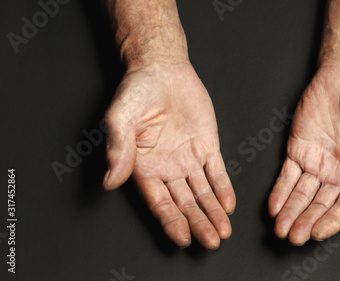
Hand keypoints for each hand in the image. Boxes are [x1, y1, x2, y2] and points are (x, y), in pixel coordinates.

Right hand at [103, 62, 235, 248]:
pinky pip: (217, 171)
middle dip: (198, 223)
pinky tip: (229, 204)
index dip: (171, 221)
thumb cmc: (136, 93)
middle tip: (212, 241)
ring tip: (224, 231)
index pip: (160, 202)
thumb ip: (118, 150)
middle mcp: (167, 169)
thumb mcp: (120, 119)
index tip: (183, 238)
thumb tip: (110, 181)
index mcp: (144, 168)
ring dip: (213, 212)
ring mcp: (189, 159)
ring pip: (203, 192)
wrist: (161, 69)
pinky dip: (224, 187)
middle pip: (185, 203)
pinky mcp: (207, 146)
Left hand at [268, 66, 339, 244]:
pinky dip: (279, 191)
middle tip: (293, 236)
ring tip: (280, 228)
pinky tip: (274, 206)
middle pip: (319, 205)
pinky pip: (287, 176)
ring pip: (301, 195)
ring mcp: (316, 164)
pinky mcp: (298, 151)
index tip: (318, 232)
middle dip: (306, 221)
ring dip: (290, 212)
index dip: (332, 220)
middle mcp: (337, 174)